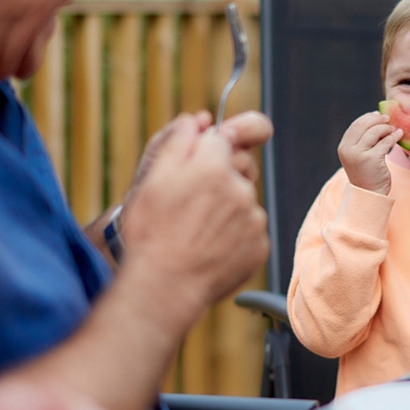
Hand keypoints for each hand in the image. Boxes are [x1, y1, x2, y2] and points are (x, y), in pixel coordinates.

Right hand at [120, 116, 268, 310]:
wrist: (162, 288)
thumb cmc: (151, 233)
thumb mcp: (152, 178)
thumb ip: (179, 140)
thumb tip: (201, 121)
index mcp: (214, 165)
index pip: (223, 139)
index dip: (207, 152)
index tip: (196, 168)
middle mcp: (240, 189)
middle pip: (237, 170)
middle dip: (219, 179)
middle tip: (191, 205)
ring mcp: (253, 220)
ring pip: (243, 203)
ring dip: (226, 211)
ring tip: (196, 233)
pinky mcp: (259, 246)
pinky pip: (249, 232)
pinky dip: (234, 238)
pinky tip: (209, 250)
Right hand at [338, 112, 402, 195]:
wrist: (369, 194)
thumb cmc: (367, 173)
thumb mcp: (360, 155)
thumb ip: (363, 140)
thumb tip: (376, 119)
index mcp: (344, 147)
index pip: (355, 125)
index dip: (368, 118)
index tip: (378, 115)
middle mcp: (348, 150)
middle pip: (364, 125)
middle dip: (377, 120)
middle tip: (388, 119)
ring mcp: (359, 154)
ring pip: (374, 132)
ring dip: (386, 128)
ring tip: (393, 129)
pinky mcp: (372, 159)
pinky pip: (385, 142)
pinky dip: (394, 136)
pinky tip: (399, 135)